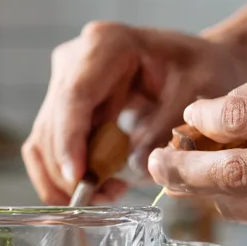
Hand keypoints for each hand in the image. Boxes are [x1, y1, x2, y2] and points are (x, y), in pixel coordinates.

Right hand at [23, 22, 244, 202]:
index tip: (78, 178)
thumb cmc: (202, 69)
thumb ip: (165, 127)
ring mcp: (64, 85)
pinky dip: (69, 176)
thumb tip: (131, 166)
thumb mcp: (197, 92)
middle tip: (100, 201)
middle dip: (68, 171)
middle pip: (52, 124)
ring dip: (66, 179)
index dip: (70, 140)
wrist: (197, 65)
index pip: (75, 97)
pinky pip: (51, 149)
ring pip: (44, 142)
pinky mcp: (63, 109)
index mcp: (107, 44)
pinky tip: (100, 188)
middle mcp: (75, 60)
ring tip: (107, 196)